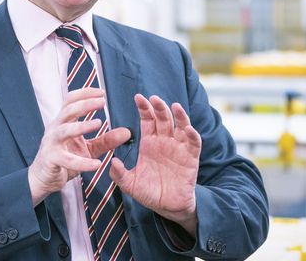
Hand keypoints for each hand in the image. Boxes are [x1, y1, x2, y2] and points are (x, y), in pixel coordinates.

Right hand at [29, 88, 130, 205]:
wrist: (44, 178)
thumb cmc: (64, 158)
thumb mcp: (89, 148)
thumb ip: (106, 140)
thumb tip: (127, 132)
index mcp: (62, 122)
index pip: (71, 101)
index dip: (85, 94)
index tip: (102, 92)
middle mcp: (55, 129)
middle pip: (68, 110)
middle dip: (85, 104)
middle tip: (102, 102)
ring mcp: (51, 143)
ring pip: (64, 130)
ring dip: (81, 126)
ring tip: (98, 123)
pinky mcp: (51, 159)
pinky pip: (67, 160)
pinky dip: (82, 162)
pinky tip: (96, 164)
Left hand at [109, 94, 201, 234]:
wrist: (168, 207)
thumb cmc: (149, 192)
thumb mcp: (130, 184)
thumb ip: (120, 174)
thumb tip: (112, 162)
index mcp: (149, 143)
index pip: (147, 120)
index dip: (144, 108)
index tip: (138, 97)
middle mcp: (164, 141)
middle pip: (163, 119)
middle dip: (159, 107)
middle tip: (154, 98)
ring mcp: (179, 148)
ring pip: (180, 126)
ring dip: (179, 115)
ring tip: (174, 106)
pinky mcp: (191, 158)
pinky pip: (194, 143)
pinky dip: (193, 135)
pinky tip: (189, 129)